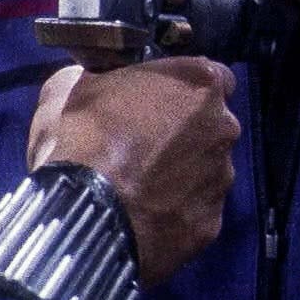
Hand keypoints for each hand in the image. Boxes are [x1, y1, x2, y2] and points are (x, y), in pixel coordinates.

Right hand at [28, 58, 239, 285]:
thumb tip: (99, 83)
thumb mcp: (75, 83)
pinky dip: (177, 210)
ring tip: (141, 186)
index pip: (212, 78)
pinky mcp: (211, 222)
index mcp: (201, 82)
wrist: (83, 210)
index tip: (159, 101)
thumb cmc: (83, 135)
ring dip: (183, 173)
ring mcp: (221, 177)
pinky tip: (145, 214)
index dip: (183, 90)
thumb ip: (105, 76)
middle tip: (145, 146)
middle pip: (213, 125)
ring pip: (208, 169)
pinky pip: (196, 209)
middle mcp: (224, 127)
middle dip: (187, 133)